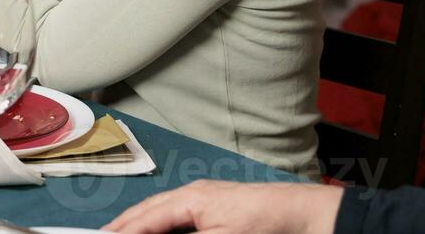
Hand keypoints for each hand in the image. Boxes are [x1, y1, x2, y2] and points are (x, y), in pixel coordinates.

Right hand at [101, 180, 341, 233]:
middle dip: (124, 224)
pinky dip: (159, 220)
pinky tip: (157, 227)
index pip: (148, 218)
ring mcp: (205, 198)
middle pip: (149, 211)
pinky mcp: (217, 206)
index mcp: (190, 199)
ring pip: (161, 210)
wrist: (303, 214)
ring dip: (139, 222)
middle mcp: (193, 194)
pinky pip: (177, 212)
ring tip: (120, 231)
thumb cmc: (264, 223)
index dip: (124, 230)